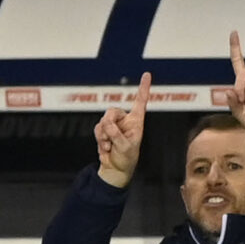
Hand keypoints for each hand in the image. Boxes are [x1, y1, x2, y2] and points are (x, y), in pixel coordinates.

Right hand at [95, 73, 150, 188]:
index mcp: (136, 122)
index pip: (140, 101)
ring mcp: (114, 125)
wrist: (115, 169)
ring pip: (102, 120)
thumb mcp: (125, 147)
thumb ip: (116, 134)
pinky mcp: (104, 130)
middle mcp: (125, 120)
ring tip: (109, 146)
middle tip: (110, 137)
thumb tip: (106, 123)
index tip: (147, 74)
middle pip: (112, 111)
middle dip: (108, 124)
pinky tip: (106, 148)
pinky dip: (99, 138)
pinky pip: (97, 128)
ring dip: (103, 135)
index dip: (143, 88)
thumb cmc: (126, 159)